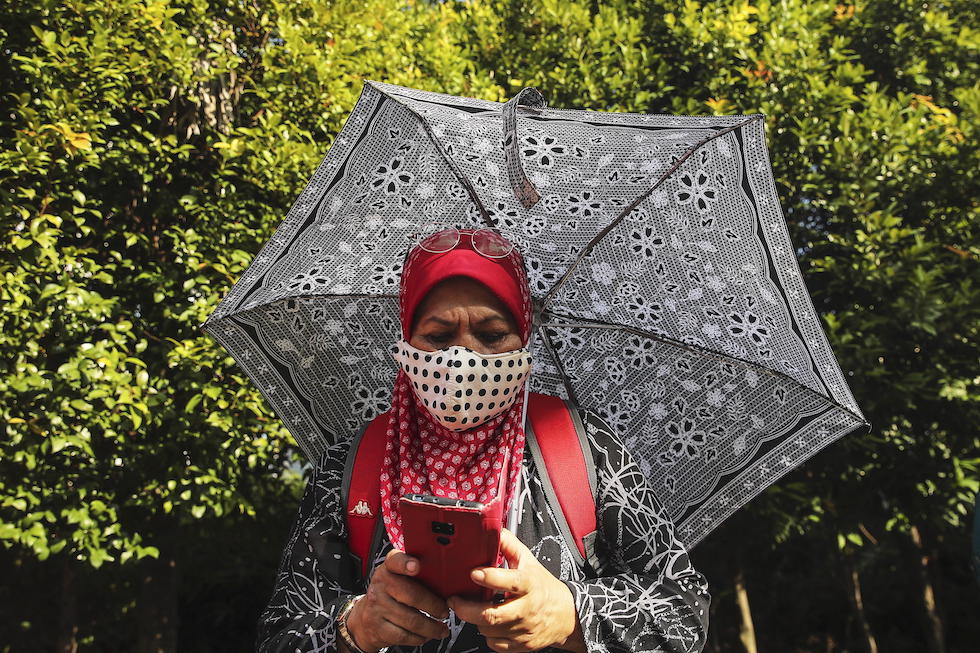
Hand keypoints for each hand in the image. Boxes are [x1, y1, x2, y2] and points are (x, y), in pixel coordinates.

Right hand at [346, 549, 449, 651]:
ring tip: (442, 628)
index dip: (405, 563)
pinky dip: (420, 638)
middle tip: (444, 611)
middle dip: (433, 606)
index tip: (417, 566)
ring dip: (431, 627)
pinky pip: (404, 636)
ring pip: (411, 620)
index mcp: (388, 568)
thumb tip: (446, 581)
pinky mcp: (377, 628)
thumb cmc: (391, 594)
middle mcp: (380, 585)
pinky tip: (427, 635)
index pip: (395, 560)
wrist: (366, 616)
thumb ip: (416, 574)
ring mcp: (377, 607)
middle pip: (411, 595)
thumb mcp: (398, 577)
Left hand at [448, 529, 585, 652]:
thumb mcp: (528, 561)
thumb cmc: (544, 587)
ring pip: (489, 631)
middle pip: (492, 615)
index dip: (490, 578)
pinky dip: (486, 635)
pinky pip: (494, 644)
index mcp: (529, 584)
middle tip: (454, 600)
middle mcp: (527, 608)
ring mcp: (523, 629)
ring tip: (473, 609)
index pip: (510, 582)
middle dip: (467, 609)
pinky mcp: (521, 645)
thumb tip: (493, 530)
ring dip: (475, 620)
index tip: (474, 573)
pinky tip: (488, 624)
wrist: (567, 616)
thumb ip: (509, 545)